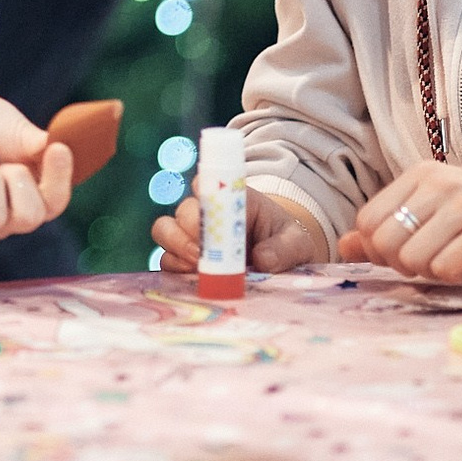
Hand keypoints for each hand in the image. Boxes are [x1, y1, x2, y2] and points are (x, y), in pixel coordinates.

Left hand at [0, 84, 73, 237]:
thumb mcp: (19, 131)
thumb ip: (40, 146)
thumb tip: (64, 146)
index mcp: (32, 197)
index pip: (55, 204)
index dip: (59, 180)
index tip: (57, 149)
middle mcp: (6, 216)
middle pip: (28, 220)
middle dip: (18, 181)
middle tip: (5, 163)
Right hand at [151, 187, 324, 275]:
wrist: (279, 262)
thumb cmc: (284, 245)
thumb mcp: (296, 243)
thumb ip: (284, 248)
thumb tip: (261, 259)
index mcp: (233, 199)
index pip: (207, 182)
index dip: (203, 191)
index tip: (211, 209)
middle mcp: (206, 213)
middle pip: (184, 210)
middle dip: (191, 229)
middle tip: (204, 252)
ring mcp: (191, 236)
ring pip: (165, 230)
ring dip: (178, 248)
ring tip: (198, 266)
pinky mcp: (182, 259)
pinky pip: (166, 260)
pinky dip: (175, 269)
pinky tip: (193, 278)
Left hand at [342, 164, 461, 280]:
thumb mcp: (442, 207)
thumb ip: (393, 224)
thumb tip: (344, 246)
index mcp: (422, 174)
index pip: (367, 220)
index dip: (377, 249)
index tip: (405, 254)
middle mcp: (439, 184)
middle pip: (383, 242)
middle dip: (399, 265)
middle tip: (430, 263)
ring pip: (412, 258)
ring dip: (429, 273)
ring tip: (453, 262)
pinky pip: (446, 268)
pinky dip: (454, 277)